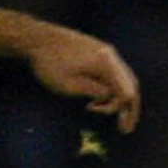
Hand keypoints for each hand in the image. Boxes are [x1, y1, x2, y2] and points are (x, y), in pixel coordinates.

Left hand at [25, 24, 141, 132]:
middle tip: (125, 129)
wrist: (36, 38)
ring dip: (120, 97)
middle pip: (130, 85)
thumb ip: (95, 92)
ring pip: (123, 78)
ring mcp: (105, 51)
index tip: (118, 126)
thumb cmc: (49, 63)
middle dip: (129, 108)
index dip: (125, 111)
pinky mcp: (97, 51)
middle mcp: (110, 55)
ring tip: (116, 115)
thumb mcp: (70, 85)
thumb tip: (111, 97)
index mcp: (106, 63)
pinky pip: (113, 72)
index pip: (127, 91)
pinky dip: (113, 87)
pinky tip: (104, 99)